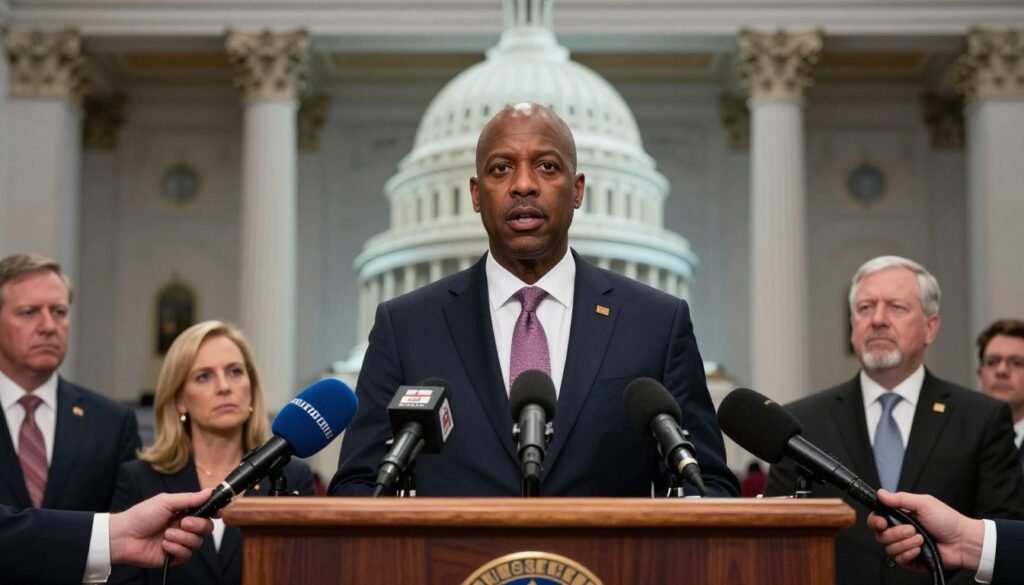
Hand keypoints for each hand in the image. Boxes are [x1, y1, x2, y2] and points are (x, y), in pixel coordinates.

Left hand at [108, 490, 214, 567]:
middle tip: (184, 523)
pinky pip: (186, 555)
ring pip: (197, 543)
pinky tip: (164, 545)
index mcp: (183, 512)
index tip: (217, 512)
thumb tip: (209, 491)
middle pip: (206, 528)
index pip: (206, 512)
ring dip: (183, 538)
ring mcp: (179, 542)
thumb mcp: (166, 502)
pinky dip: (176, 549)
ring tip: (167, 535)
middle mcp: (184, 527)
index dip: (214, 512)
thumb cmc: (141, 516)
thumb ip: (189, 499)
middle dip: (198, 525)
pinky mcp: (173, 557)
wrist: (123, 537)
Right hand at [866, 489, 983, 571]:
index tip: (882, 522)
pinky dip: (909, 554)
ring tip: (921, 539)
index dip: (875, 521)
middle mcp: (900, 531)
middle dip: (896, 533)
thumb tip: (880, 493)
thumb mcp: (924, 503)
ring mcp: (904, 546)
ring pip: (888, 548)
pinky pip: (898, 559)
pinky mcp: (910, 559)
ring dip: (905, 543)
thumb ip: (899, 498)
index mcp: (900, 516)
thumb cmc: (948, 521)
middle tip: (912, 529)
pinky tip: (920, 549)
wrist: (963, 542)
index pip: (877, 519)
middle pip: (880, 535)